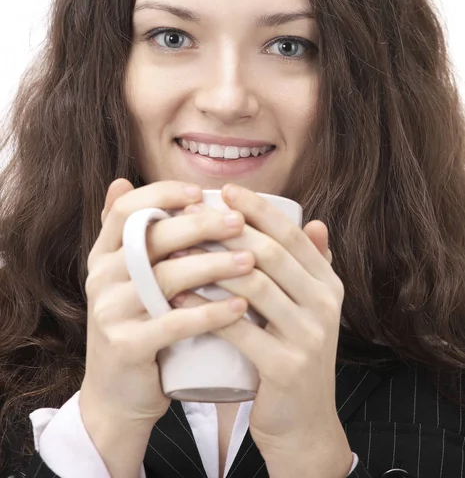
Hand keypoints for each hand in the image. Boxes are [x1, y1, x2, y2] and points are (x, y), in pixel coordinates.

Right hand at [81, 179, 250, 447]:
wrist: (118, 395)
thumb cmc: (140, 324)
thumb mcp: (129, 278)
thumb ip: (132, 235)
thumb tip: (122, 179)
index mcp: (104, 255)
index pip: (125, 210)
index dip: (161, 194)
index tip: (201, 192)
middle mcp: (101, 278)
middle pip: (150, 238)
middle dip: (199, 226)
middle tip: (239, 222)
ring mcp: (110, 312)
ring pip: (165, 278)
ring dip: (213, 266)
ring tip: (252, 261)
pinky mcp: (126, 347)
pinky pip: (173, 323)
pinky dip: (209, 313)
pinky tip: (240, 308)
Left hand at [170, 184, 351, 474]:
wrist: (302, 423)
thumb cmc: (292, 355)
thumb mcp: (310, 309)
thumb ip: (312, 266)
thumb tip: (313, 221)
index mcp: (329, 283)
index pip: (292, 234)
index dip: (259, 209)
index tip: (226, 190)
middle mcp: (325, 305)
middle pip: (272, 253)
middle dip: (230, 229)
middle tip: (193, 214)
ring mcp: (309, 337)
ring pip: (254, 285)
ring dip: (212, 263)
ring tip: (179, 250)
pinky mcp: (286, 367)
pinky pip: (238, 328)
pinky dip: (205, 308)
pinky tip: (177, 297)